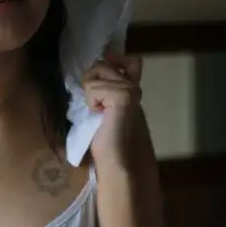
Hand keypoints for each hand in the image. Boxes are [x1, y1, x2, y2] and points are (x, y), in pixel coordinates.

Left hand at [84, 52, 144, 169]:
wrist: (122, 165)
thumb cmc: (112, 145)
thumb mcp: (105, 112)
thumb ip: (106, 93)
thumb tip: (95, 76)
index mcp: (132, 89)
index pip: (129, 61)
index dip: (114, 62)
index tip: (103, 82)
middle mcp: (134, 86)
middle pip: (102, 64)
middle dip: (92, 84)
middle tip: (99, 109)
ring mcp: (130, 89)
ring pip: (95, 73)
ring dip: (91, 95)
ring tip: (101, 114)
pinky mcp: (123, 95)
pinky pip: (93, 88)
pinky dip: (92, 103)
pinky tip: (101, 117)